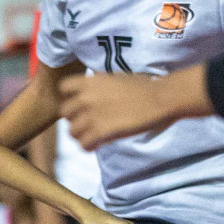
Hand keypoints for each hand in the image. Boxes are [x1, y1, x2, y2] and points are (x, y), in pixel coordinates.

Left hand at [60, 72, 188, 149]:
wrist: (160, 98)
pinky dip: (89, 147)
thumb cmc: (143, 87)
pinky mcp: (102, 131)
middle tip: (88, 124)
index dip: (69, 97)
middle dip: (76, 119)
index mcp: (90, 81)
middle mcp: (86, 96)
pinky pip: (84, 144)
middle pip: (65, 113)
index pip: (63, 88)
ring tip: (93, 137)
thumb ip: (99, 83)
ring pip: (72, 132)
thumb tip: (91, 84)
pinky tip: (98, 145)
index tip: (79, 104)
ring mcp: (92, 114)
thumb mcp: (115, 77)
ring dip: (82, 136)